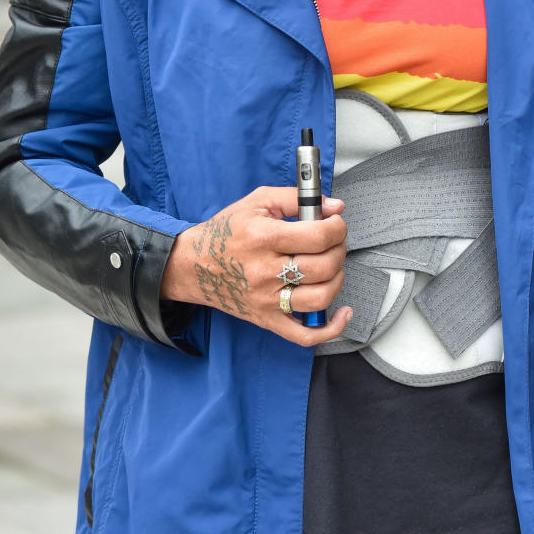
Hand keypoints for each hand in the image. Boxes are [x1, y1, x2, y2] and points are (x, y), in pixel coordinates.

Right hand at [161, 186, 351, 347]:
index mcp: (264, 238)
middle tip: (333, 242)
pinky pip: (304, 335)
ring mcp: (267, 300)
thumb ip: (296, 199)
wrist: (192, 265)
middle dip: (338, 250)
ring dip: (337, 280)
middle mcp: (266, 272)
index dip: (337, 228)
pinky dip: (330, 328)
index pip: (318, 236)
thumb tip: (336, 206)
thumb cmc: (226, 232)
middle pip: (323, 267)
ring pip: (320, 298)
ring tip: (331, 268)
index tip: (335, 224)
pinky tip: (342, 313)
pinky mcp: (267, 319)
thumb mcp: (257, 202)